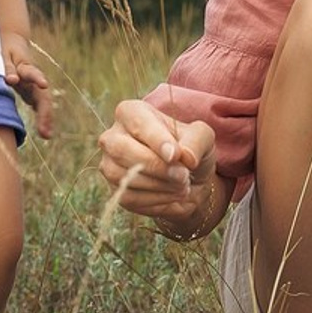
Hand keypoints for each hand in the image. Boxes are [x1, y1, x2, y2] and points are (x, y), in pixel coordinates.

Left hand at [0, 34, 53, 138]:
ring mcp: (35, 85)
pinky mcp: (32, 91)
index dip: (37, 78)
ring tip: (46, 135)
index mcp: (25, 66)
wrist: (12, 42)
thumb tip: (11, 81)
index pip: (32, 73)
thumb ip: (7, 67)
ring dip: (46, 118)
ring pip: (43, 102)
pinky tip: (45, 132)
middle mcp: (34, 78)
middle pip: (43, 95)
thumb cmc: (4, 48)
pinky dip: (42, 118)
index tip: (44, 84)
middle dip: (45, 113)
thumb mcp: (3, 55)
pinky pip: (39, 105)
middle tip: (44, 131)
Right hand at [97, 98, 217, 229]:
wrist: (188, 178)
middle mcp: (113, 136)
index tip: (176, 156)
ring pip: (123, 176)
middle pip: (121, 149)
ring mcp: (109, 164)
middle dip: (155, 165)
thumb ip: (196, 141)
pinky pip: (128, 197)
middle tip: (183, 175)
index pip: (138, 123)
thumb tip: (185, 157)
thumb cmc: (190, 148)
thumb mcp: (202, 138)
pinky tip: (173, 195)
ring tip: (183, 185)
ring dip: (159, 185)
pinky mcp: (115, 190)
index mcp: (132, 112)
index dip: (156, 140)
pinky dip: (156, 199)